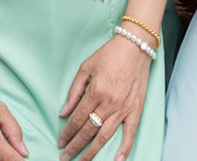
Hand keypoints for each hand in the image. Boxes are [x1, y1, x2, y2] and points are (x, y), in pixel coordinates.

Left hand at [58, 32, 152, 160]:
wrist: (135, 46)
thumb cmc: (109, 54)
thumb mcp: (86, 67)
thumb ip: (74, 91)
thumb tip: (63, 113)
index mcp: (95, 92)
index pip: (77, 119)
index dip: (67, 133)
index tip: (60, 142)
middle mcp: (109, 103)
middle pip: (88, 131)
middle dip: (75, 146)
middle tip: (65, 157)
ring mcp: (123, 107)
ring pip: (105, 136)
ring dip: (92, 151)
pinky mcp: (136, 109)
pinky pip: (130, 132)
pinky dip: (124, 148)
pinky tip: (117, 160)